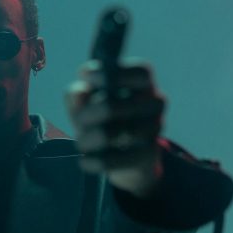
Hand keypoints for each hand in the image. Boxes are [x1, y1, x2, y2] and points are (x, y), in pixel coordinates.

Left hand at [66, 59, 165, 197]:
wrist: (123, 156)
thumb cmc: (101, 120)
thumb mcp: (85, 105)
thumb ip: (77, 95)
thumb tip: (79, 92)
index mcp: (143, 83)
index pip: (140, 72)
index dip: (113, 73)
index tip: (85, 75)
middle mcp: (155, 103)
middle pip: (116, 106)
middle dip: (87, 115)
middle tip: (79, 121)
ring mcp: (155, 129)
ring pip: (114, 134)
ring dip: (88, 140)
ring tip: (81, 143)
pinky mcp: (149, 155)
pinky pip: (116, 159)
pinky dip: (95, 161)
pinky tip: (85, 161)